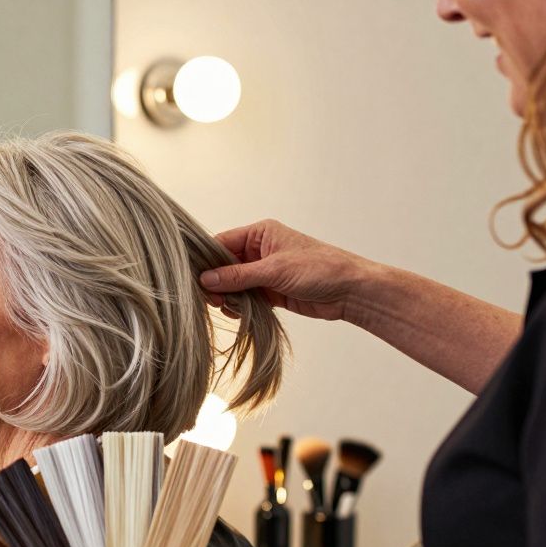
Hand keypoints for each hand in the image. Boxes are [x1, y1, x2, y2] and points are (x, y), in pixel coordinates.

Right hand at [203, 220, 378, 322]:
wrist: (350, 291)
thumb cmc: (319, 269)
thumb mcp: (274, 270)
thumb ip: (238, 276)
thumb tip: (206, 279)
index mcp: (260, 234)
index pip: (222, 243)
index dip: (207, 260)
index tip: (195, 278)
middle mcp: (259, 250)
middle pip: (224, 265)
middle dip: (216, 282)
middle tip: (212, 299)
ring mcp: (264, 272)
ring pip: (233, 283)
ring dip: (227, 296)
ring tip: (228, 307)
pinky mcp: (270, 291)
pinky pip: (245, 297)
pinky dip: (239, 305)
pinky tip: (238, 312)